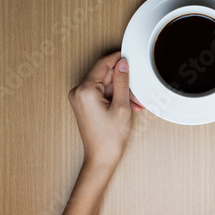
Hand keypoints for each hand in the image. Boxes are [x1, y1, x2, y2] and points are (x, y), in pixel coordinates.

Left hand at [68, 52, 142, 168]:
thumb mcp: (121, 106)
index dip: (117, 59)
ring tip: (134, 103)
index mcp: (85, 90)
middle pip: (104, 75)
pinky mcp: (84, 105)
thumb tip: (123, 64)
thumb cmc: (109, 138)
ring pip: (105, 85)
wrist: (101, 158)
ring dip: (121, 91)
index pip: (102, 64)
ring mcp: (80, 99)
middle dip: (122, 81)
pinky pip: (102, 94)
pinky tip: (127, 105)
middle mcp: (78, 92)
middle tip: (136, 89)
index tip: (128, 56)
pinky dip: (115, 97)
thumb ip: (122, 82)